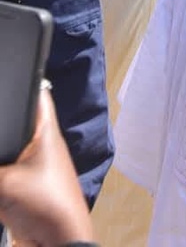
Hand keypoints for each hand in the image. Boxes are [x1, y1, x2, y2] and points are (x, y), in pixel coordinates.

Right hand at [0, 91, 92, 245]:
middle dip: (1, 123)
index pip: (37, 93)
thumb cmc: (43, 205)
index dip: (22, 82)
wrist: (57, 243)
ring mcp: (35, 167)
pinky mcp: (26, 189)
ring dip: (1, 153)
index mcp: (46, 131)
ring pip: (9, 149)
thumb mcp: (3, 183)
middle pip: (16, 123)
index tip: (3, 77)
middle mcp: (43, 144)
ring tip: (1, 161)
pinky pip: (5, 176)